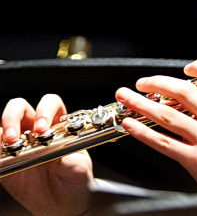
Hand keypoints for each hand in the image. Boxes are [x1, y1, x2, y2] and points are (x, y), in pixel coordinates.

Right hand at [0, 95, 92, 215]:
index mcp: (59, 125)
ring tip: (7, 144)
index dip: (44, 111)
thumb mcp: (77, 168)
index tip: (42, 129)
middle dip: (13, 116)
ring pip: (3, 126)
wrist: (66, 204)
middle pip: (20, 108)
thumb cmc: (76, 180)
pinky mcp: (6, 162)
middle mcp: (36, 131)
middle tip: (15, 136)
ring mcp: (19, 145)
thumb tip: (49, 148)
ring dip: (2, 130)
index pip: (50, 104)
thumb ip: (64, 156)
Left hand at [116, 59, 196, 191]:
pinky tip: (130, 125)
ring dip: (142, 103)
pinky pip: (164, 142)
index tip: (186, 68)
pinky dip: (143, 132)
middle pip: (187, 92)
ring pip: (169, 114)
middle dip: (159, 83)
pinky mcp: (196, 161)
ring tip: (126, 97)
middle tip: (143, 82)